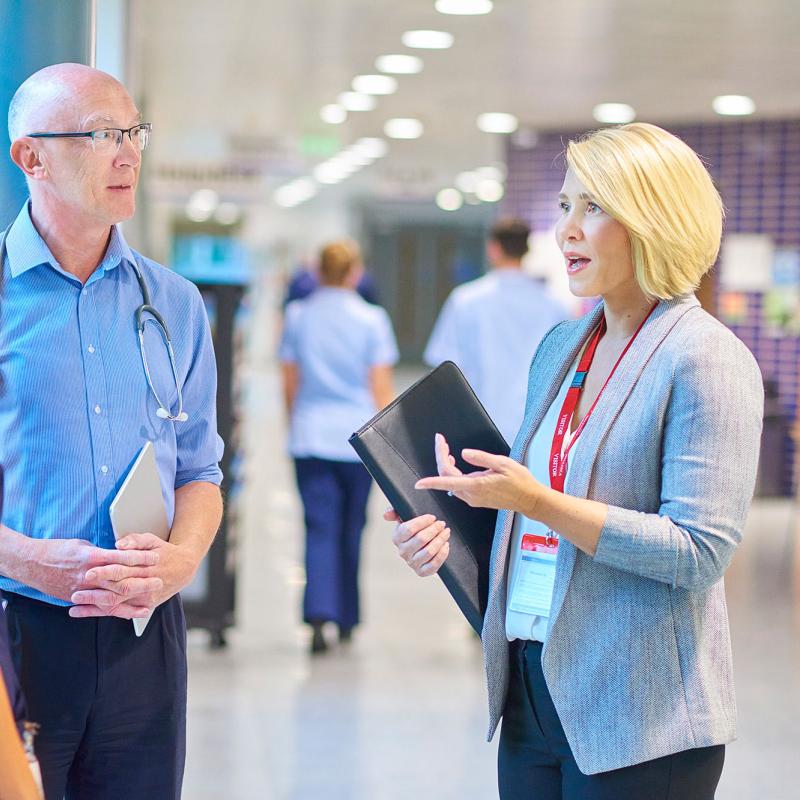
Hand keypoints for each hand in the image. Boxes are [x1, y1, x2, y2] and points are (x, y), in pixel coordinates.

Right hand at [22, 537, 159, 606]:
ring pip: (111, 598)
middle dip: (141, 582)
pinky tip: (127, 614)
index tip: (155, 557)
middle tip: (159, 581)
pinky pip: (98, 607)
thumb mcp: (83, 544)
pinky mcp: (77, 598)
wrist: (33, 563)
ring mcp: (83, 588)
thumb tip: (119, 552)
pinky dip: (114, 611)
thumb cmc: (59, 549)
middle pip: (120, 580)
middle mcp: (89, 574)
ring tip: (149, 604)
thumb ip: (101, 551)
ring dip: (131, 602)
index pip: (121, 557)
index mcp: (92, 556)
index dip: (139, 558)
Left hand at [69, 533, 197, 618]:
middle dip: (96, 591)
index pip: (124, 568)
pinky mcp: (143, 606)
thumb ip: (135, 540)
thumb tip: (119, 544)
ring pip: (117, 603)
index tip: (89, 569)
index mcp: (146, 565)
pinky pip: (119, 612)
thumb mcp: (153, 540)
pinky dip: (99, 612)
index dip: (106, 569)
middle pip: (119, 588)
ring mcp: (145, 597)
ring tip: (74, 602)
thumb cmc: (164, 552)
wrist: (184, 569)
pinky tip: (81, 612)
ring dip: (94, 604)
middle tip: (77, 589)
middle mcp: (145, 583)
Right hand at [384, 509, 450, 576]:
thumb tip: (386, 515)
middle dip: (434, 529)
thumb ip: (394, 511)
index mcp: (397, 538)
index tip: (432, 517)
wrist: (423, 546)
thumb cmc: (415, 529)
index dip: (422, 522)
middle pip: (421, 539)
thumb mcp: (404, 517)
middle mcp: (403, 552)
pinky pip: (434, 564)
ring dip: (440, 540)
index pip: (408, 529)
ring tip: (446, 532)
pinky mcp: (422, 572)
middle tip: (442, 523)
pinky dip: (442, 554)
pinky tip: (446, 545)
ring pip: (429, 551)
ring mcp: (412, 563)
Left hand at [415, 434, 545, 515]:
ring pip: (451, 483)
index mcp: (476, 486)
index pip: (447, 482)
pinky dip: (453, 474)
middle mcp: (471, 495)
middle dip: (441, 458)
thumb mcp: (503, 464)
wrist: (530, 500)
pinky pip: (458, 486)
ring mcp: (473, 499)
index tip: (418, 483)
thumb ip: (482, 458)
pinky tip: (456, 464)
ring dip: (446, 466)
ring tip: (447, 449)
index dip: (431, 482)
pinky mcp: (476, 499)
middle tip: (441, 441)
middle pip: (447, 478)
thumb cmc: (520, 481)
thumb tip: (464, 453)